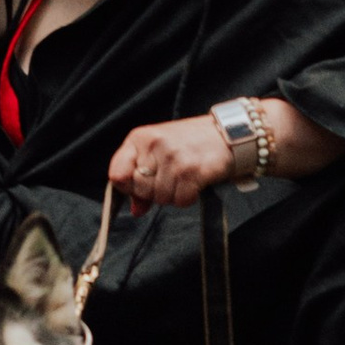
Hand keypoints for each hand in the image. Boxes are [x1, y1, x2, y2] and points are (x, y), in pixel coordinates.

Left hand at [108, 113, 235, 211]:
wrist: (228, 135)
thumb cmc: (192, 142)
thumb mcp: (160, 151)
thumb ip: (142, 179)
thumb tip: (136, 209)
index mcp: (140, 138)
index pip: (116, 173)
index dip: (128, 186)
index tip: (139, 185)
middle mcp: (154, 146)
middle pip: (139, 189)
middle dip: (154, 192)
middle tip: (171, 179)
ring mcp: (173, 158)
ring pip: (160, 198)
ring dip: (173, 195)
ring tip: (185, 178)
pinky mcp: (191, 171)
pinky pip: (180, 200)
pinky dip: (188, 197)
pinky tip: (195, 183)